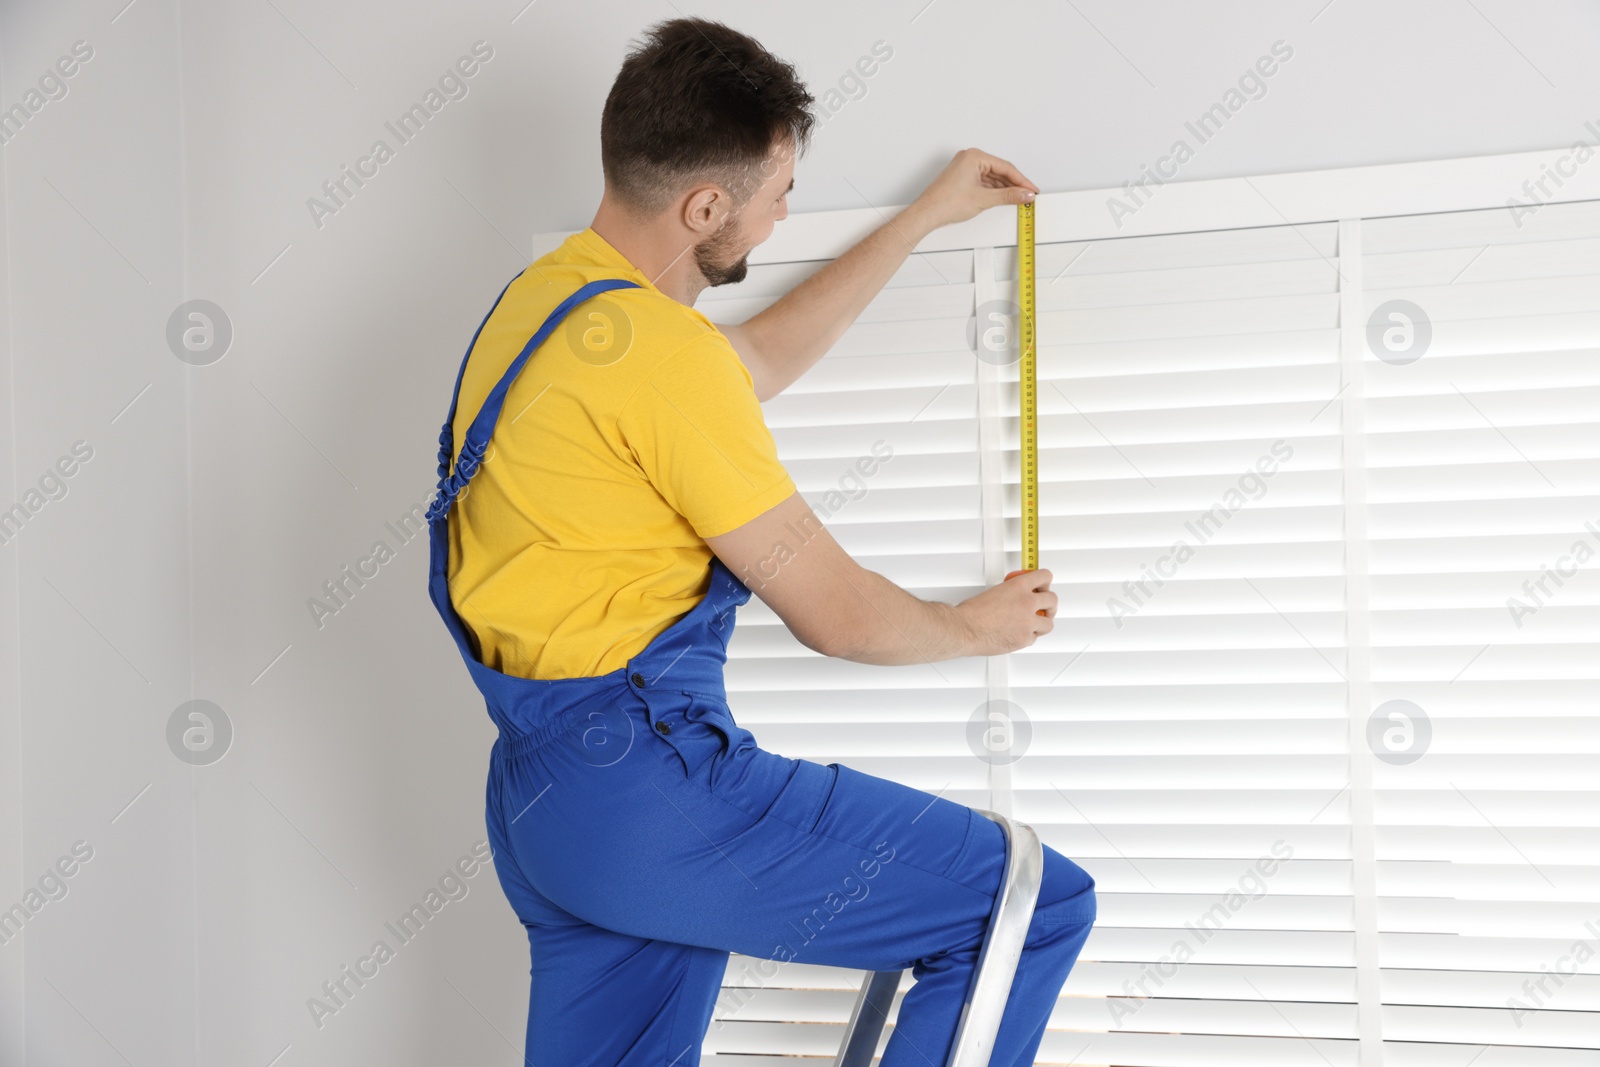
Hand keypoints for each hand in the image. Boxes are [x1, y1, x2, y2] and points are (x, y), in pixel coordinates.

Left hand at [909, 148, 1039, 232]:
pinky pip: (984, 182)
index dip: (1022, 180)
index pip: (1006, 167)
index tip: (1032, 189)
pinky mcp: (962, 178)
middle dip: (1014, 184)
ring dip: (1004, 188)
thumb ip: (1008, 196)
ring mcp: (964, 168)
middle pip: (1000, 171)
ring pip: (992, 177)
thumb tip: (1024, 194)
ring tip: (1018, 198)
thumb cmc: (945, 203)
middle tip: (1027, 195)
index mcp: (974, 156)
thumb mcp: (984, 199)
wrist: (927, 214)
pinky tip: (1002, 198)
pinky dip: (994, 190)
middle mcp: (969, 158)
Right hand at [955, 568, 1055, 655]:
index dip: (1044, 581)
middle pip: (1052, 600)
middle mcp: (1027, 603)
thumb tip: (1017, 595)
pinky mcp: (1025, 639)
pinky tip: (1020, 634)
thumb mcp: (996, 591)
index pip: (1044, 576)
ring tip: (1034, 623)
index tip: (1042, 585)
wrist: (966, 629)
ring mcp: (1028, 622)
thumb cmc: (973, 613)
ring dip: (1042, 623)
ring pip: (1049, 623)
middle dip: (1049, 604)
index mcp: (1019, 586)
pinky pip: (1034, 638)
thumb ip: (1012, 592)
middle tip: (1044, 606)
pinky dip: (1028, 637)